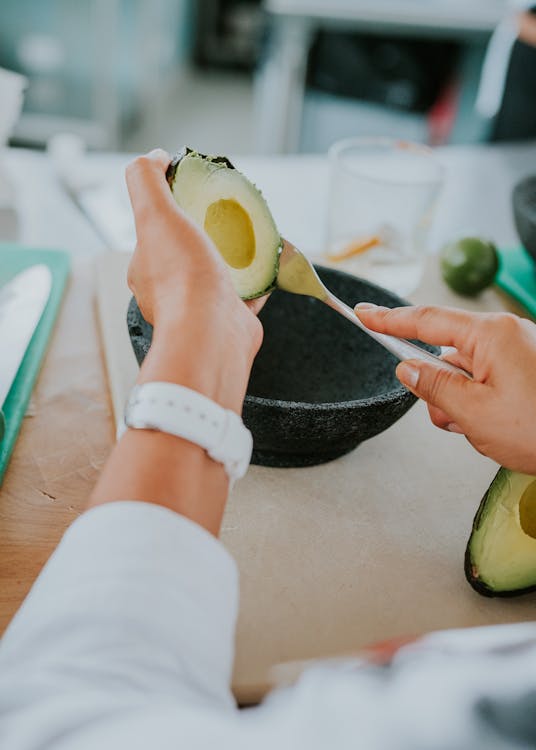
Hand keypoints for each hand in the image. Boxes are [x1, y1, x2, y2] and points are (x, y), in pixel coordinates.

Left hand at [125, 149, 265, 411]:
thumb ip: (146, 181)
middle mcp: (169, 292)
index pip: (155, 233)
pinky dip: (255, 282)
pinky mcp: (231, 320)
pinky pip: (244, 296)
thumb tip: (154, 157)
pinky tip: (267, 267)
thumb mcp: (154, 214)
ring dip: (232, 259)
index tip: (196, 195)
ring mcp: (200, 309)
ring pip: (216, 276)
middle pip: (187, 253)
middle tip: (227, 216)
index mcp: (146, 269)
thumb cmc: (183, 276)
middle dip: (204, 235)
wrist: (214, 334)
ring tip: (251, 237)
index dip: (172, 210)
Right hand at [355, 303, 535, 473]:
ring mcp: (519, 353)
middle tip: (457, 421)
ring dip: (465, 408)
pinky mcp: (527, 370)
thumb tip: (407, 369)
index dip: (388, 319)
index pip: (425, 321)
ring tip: (490, 431)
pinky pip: (487, 384)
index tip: (363, 314)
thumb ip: (433, 387)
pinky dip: (484, 409)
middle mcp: (506, 336)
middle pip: (446, 356)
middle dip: (442, 393)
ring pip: (465, 377)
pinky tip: (502, 430)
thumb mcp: (474, 413)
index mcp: (490, 335)